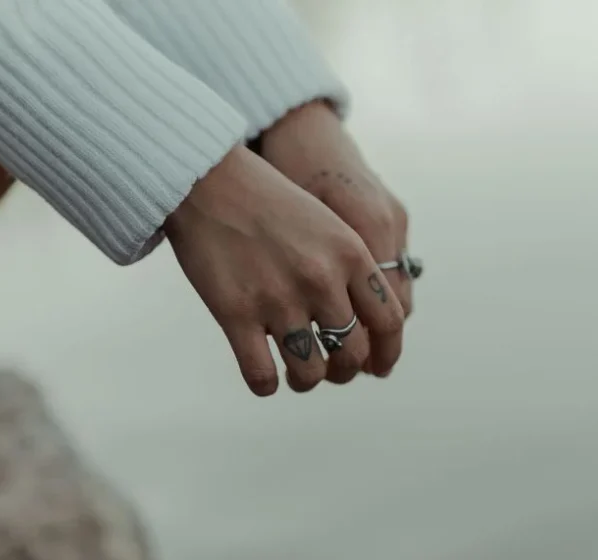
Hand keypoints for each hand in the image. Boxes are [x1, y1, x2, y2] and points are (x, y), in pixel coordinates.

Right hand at [259, 101, 412, 380]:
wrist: (209, 181)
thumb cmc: (269, 203)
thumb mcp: (327, 224)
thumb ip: (350, 269)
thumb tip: (363, 324)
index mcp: (350, 253)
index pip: (389, 321)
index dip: (388, 353)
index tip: (379, 368)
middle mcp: (320, 279)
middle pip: (351, 354)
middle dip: (344, 372)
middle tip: (329, 370)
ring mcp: (278, 298)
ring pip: (309, 372)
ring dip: (305, 382)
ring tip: (295, 375)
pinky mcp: (235, 312)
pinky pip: (261, 374)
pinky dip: (265, 384)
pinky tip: (264, 377)